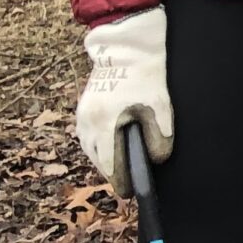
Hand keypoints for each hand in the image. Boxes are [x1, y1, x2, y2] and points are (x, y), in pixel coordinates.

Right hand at [75, 8, 171, 187]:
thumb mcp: (160, 106)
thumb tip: (157, 160)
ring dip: (104, 160)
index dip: (121, 181)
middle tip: (127, 184)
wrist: (126, 49)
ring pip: (90, 148)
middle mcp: (87, 122)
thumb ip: (160, 136)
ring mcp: (82, 115)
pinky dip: (98, 146)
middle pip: (98, 159)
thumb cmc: (145, 77)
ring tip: (120, 169)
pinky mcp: (83, 108)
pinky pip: (87, 136)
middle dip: (112, 172)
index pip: (110, 164)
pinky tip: (110, 148)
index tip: (129, 193)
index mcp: (104, 123)